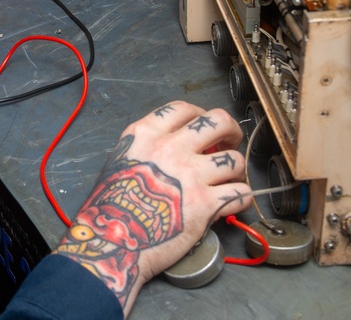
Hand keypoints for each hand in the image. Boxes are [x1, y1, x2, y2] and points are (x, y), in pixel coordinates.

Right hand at [54, 101, 250, 316]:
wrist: (111, 240)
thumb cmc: (109, 205)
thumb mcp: (121, 158)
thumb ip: (149, 146)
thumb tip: (180, 147)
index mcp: (146, 134)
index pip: (184, 109)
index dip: (200, 115)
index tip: (204, 127)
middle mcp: (171, 148)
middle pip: (218, 121)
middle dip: (230, 131)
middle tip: (228, 144)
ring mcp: (191, 176)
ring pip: (235, 160)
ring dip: (235, 170)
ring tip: (227, 179)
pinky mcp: (205, 205)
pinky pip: (240, 193)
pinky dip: (241, 197)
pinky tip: (231, 202)